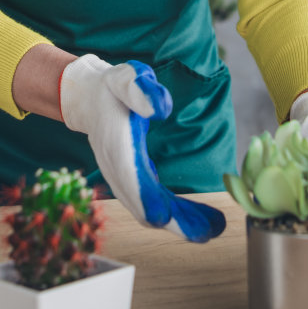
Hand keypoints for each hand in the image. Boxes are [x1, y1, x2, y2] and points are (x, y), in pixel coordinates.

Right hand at [59, 54, 226, 241]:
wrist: (92, 100)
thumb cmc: (115, 89)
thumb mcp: (126, 78)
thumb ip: (142, 90)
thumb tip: (162, 109)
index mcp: (116, 146)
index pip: (129, 178)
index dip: (144, 198)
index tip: (163, 215)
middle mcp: (117, 170)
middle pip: (142, 205)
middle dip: (174, 221)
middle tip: (209, 230)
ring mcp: (123, 180)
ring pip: (149, 211)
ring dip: (180, 221)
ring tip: (215, 225)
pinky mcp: (132, 183)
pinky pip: (152, 204)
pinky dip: (175, 214)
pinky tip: (200, 217)